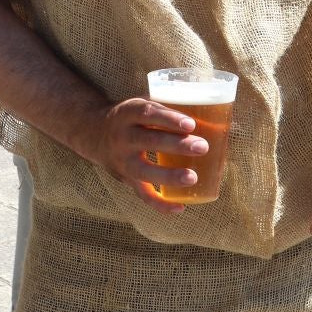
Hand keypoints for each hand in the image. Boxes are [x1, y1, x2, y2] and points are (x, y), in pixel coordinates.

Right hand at [90, 97, 204, 214]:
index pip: (148, 113)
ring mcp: (122, 160)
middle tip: (202, 147)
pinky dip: (160, 203)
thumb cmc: (132, 117)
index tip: (191, 124)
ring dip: (169, 176)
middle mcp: (122, 136)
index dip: (169, 119)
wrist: (94, 133)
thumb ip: (168, 107)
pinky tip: (180, 207)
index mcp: (128, 113)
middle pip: (149, 141)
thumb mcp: (141, 104)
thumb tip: (217, 113)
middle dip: (176, 145)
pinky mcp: (125, 178)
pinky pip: (142, 194)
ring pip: (144, 171)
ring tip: (193, 178)